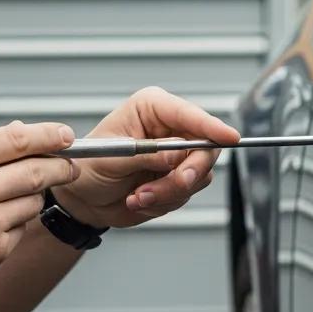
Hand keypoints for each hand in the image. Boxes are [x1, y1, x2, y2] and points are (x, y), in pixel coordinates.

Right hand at [0, 122, 80, 311]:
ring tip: (2, 202)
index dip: (50, 135)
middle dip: (61, 167)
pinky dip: (12, 226)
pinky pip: (20, 230)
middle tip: (69, 167)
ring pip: (34, 201)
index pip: (18, 139)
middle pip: (39, 170)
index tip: (65, 135)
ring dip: (30, 197)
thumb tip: (19, 135)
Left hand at [49, 87, 239, 228]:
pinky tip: (140, 199)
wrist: (83, 198)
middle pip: (205, 147)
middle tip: (173, 184)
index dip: (211, 126)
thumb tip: (178, 155)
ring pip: (198, 175)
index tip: (229, 137)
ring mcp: (177, 155)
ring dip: (168, 191)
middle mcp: (170, 128)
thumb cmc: (89, 165)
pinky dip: (164, 202)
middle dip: (187, 172)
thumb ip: (147, 154)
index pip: (190, 114)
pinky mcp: (178, 178)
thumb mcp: (113, 157)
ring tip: (138, 195)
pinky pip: (187, 193)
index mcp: (152, 108)